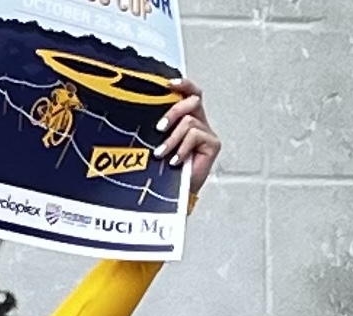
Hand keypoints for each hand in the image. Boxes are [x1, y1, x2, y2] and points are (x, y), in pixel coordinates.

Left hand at [157, 77, 221, 198]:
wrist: (176, 195)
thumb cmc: (166, 171)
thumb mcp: (159, 143)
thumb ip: (159, 129)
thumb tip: (140, 114)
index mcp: (188, 119)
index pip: (191, 94)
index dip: (184, 85)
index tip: (168, 83)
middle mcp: (200, 123)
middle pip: (192, 102)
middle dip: (173, 111)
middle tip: (159, 128)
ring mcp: (208, 134)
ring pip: (189, 122)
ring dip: (172, 139)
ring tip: (162, 154)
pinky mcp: (213, 144)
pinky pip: (195, 135)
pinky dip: (182, 148)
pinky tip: (175, 161)